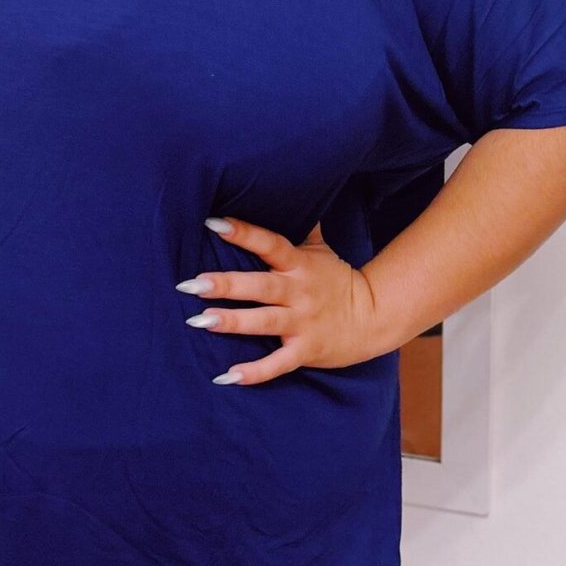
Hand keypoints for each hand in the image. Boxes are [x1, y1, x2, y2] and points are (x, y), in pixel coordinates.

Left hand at [176, 216, 382, 385]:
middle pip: (260, 286)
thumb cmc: (339, 281)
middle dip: (225, 284)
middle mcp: (298, 292)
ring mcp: (302, 323)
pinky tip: (226, 376)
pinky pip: (278, 363)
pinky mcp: (305, 350)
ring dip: (232, 322)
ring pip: (264, 322)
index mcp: (299, 264)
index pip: (269, 243)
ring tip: (200, 321)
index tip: (212, 223)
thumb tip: (289, 189)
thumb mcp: (322, 250)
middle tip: (191, 283)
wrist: (374, 318)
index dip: (243, 232)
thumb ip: (302, 226)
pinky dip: (254, 372)